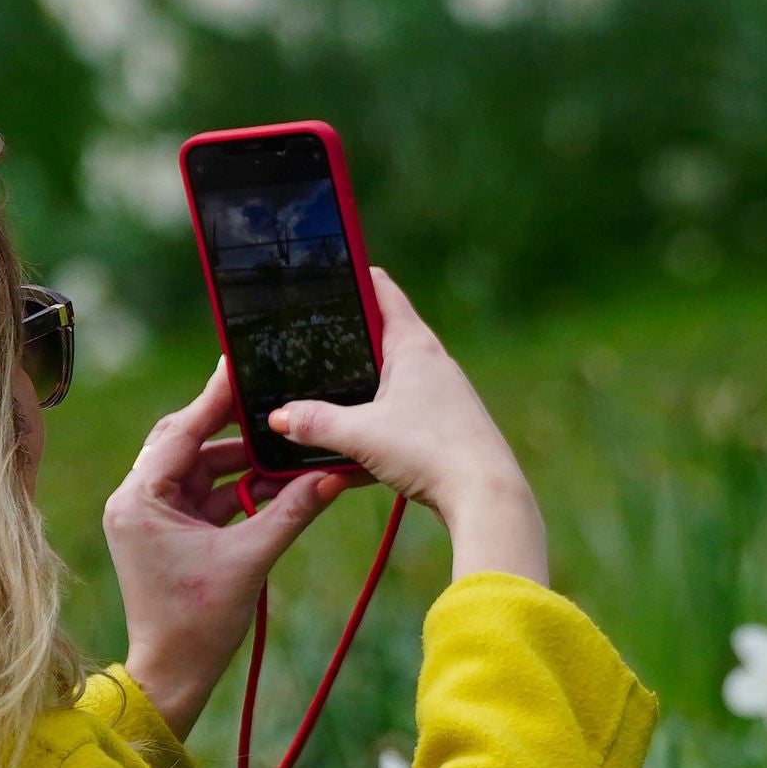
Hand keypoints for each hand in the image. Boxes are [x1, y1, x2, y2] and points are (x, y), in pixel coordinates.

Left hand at [105, 359, 353, 737]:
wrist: (174, 674)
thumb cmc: (198, 623)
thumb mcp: (250, 560)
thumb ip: (292, 511)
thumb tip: (334, 473)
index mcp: (139, 500)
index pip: (180, 431)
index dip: (215, 398)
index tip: (241, 363)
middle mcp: (136, 500)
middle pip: (184, 440)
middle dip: (229, 422)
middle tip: (267, 393)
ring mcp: (151, 515)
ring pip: (198, 466)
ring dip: (240, 458)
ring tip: (283, 442)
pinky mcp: (168, 531)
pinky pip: (205, 493)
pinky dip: (237, 486)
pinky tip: (275, 477)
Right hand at [266, 272, 548, 588]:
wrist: (487, 497)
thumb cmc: (432, 452)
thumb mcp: (361, 435)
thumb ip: (315, 423)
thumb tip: (278, 417)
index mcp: (414, 345)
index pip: (381, 289)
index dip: (352, 275)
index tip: (325, 270)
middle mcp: (432, 362)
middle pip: (382, 334)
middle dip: (347, 337)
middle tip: (309, 337)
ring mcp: (442, 395)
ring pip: (390, 379)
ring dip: (360, 387)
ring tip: (324, 395)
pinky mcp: (445, 426)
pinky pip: (401, 415)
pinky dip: (376, 423)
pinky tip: (353, 448)